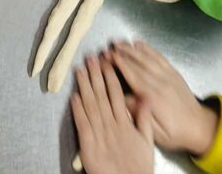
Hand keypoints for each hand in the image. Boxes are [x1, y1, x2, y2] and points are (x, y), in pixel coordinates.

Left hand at [72, 54, 153, 173]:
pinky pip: (82, 124)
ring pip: (91, 106)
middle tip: (90, 58)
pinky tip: (73, 96)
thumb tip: (146, 96)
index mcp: (126, 124)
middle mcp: (112, 126)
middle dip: (96, 75)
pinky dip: (77, 110)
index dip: (110, 77)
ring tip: (80, 70)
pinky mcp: (88, 146)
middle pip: (102, 96)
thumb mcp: (148, 142)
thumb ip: (145, 119)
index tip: (106, 62)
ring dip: (84, 87)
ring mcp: (99, 135)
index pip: (117, 94)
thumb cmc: (138, 166)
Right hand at [111, 42, 218, 156]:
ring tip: (119, 43)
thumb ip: (140, 115)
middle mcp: (160, 83)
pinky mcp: (174, 73)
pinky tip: (139, 43)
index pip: (132, 77)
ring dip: (131, 49)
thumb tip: (124, 99)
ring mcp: (168, 76)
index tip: (107, 58)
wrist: (200, 127)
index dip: (119, 66)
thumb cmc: (176, 133)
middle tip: (108, 48)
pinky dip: (148, 49)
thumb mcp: (156, 134)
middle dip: (121, 55)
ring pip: (147, 58)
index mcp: (154, 99)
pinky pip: (159, 57)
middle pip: (137, 65)